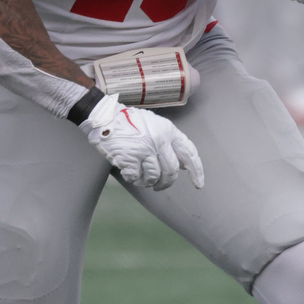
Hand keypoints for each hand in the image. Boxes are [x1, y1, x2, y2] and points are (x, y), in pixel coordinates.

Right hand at [78, 93, 204, 190]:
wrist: (105, 117)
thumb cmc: (129, 122)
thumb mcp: (155, 125)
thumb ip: (169, 142)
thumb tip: (182, 165)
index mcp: (168, 130)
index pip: (189, 153)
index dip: (196, 171)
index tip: (198, 184)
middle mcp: (159, 140)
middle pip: (171, 171)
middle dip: (166, 183)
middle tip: (159, 186)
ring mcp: (145, 149)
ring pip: (154, 177)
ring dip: (148, 182)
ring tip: (141, 177)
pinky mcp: (130, 157)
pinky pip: (136, 177)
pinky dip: (133, 178)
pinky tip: (129, 172)